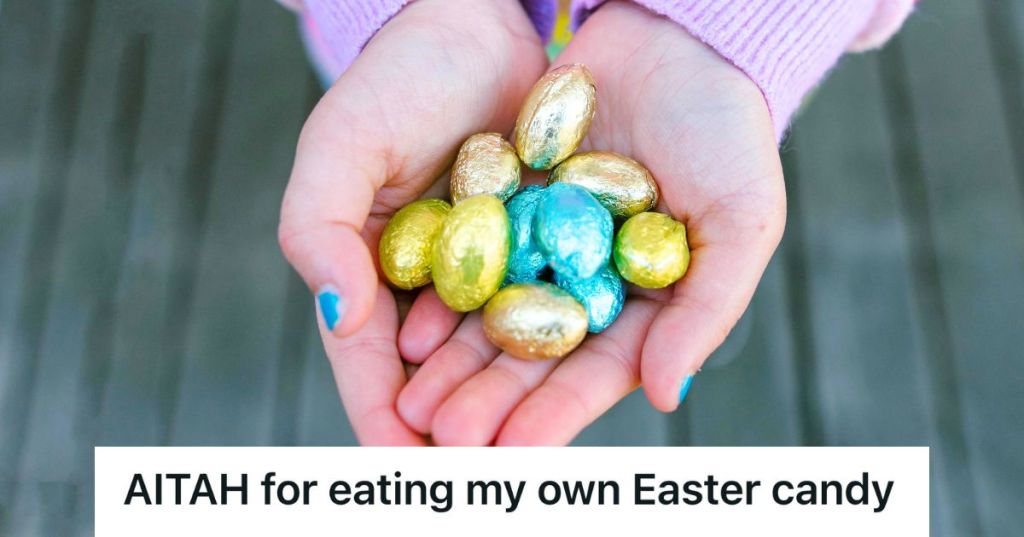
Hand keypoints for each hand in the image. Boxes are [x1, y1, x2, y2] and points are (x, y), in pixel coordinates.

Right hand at [278, 0, 547, 444]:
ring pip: (489, 352)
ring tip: (512, 448)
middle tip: (467, 469)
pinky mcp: (538, 245)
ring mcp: (486, 267)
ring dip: (498, 403)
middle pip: (433, 372)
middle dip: (446, 425)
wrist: (480, 21)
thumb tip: (339, 314)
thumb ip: (318, 230)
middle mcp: (428, 280)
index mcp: (368, 265)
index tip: (399, 462)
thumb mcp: (338, 146)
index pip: (366, 356)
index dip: (378, 412)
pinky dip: (542, 347)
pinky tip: (553, 382)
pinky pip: (541, 306)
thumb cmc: (398, 77)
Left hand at [396, 1, 784, 444]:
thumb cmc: (727, 129)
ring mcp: (543, 246)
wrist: (674, 35)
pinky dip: (443, 296)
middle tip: (449, 441)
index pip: (600, 370)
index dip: (558, 412)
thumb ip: (707, 310)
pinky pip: (470, 257)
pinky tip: (412, 333)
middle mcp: (588, 282)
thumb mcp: (740, 218)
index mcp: (647, 302)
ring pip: (492, 316)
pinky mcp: (507, 206)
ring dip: (456, 365)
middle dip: (492, 402)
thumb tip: (666, 396)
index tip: (515, 453)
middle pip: (535, 354)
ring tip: (417, 406)